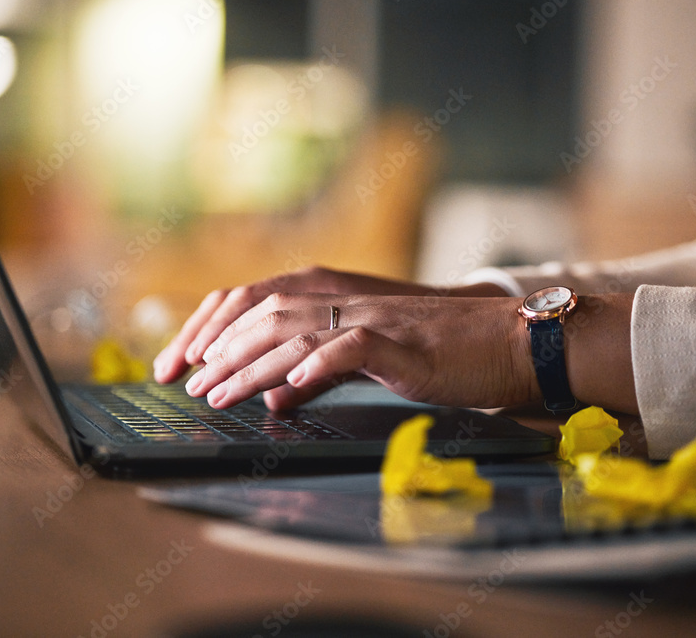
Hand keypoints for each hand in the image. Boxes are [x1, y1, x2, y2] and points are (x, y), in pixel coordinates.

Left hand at [153, 266, 506, 382]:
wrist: (510, 343)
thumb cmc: (443, 355)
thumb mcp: (371, 363)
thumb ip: (320, 370)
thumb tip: (275, 394)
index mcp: (339, 302)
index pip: (260, 302)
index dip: (217, 329)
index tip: (186, 361)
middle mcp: (351, 303)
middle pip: (268, 313)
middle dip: (222, 349)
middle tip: (191, 382)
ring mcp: (377, 321)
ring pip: (298, 330)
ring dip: (251, 363)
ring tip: (219, 392)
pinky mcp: (405, 346)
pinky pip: (354, 348)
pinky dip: (318, 364)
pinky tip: (289, 388)